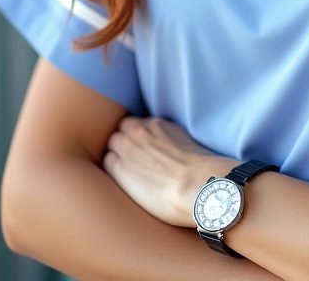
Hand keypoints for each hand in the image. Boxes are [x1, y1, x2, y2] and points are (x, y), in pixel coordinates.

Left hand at [103, 115, 238, 226]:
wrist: (196, 184)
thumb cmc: (200, 170)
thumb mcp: (188, 144)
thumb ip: (173, 140)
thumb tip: (172, 149)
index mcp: (159, 125)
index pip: (139, 124)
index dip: (139, 136)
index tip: (143, 148)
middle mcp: (142, 132)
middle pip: (123, 128)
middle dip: (126, 140)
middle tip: (133, 158)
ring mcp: (129, 148)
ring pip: (113, 142)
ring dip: (118, 152)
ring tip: (126, 169)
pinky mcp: (121, 169)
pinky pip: (107, 161)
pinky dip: (112, 167)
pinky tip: (122, 179)